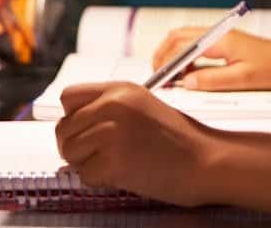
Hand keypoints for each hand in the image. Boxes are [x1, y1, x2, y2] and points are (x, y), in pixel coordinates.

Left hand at [55, 82, 216, 206]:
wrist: (207, 160)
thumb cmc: (180, 139)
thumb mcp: (143, 105)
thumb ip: (109, 107)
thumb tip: (74, 122)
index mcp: (119, 89)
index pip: (68, 97)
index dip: (72, 116)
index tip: (82, 129)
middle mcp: (112, 106)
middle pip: (63, 128)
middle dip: (76, 145)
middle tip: (100, 153)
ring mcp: (112, 133)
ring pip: (69, 152)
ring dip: (86, 163)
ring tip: (115, 162)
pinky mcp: (113, 162)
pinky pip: (84, 175)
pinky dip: (99, 180)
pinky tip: (123, 173)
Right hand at [152, 27, 270, 90]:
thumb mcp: (242, 80)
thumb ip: (212, 80)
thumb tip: (186, 82)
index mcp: (221, 40)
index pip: (182, 45)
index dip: (166, 61)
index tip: (158, 78)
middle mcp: (218, 34)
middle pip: (178, 37)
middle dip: (163, 55)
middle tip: (157, 77)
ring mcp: (221, 37)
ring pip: (186, 40)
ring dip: (174, 56)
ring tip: (170, 79)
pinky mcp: (224, 44)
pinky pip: (197, 47)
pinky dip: (186, 59)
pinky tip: (188, 76)